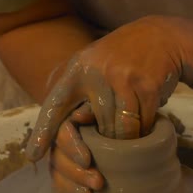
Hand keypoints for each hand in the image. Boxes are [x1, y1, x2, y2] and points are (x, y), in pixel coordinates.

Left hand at [26, 16, 182, 192]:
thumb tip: (72, 126)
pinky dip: (145, 128)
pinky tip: (147, 124)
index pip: (54, 106)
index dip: (42, 132)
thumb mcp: (93, 66)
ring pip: (120, 129)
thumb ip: (79, 92)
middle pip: (95, 127)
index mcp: (76, 70)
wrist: (159, 36)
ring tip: (132, 137)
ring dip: (128, 138)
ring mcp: (121, 78)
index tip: (33, 157)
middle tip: (112, 146)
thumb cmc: (122, 59)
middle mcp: (94, 73)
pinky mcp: (145, 85)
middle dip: (105, 142)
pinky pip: (142, 121)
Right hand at [49, 103, 103, 192]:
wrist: (108, 96)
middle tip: (98, 181)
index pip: (62, 131)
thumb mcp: (103, 94)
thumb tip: (85, 118)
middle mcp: (59, 134)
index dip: (71, 146)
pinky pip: (59, 183)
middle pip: (58, 155)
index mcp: (65, 114)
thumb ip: (98, 104)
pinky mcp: (67, 166)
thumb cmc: (107, 93)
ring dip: (72, 185)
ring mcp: (61, 151)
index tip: (86, 160)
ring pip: (57, 171)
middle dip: (76, 172)